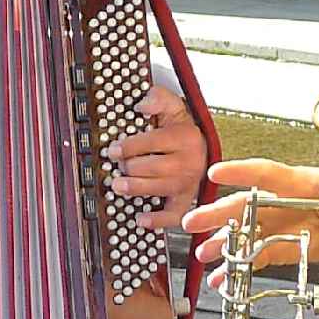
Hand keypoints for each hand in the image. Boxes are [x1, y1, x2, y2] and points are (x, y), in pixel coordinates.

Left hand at [110, 87, 209, 231]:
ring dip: (136, 189)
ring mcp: (188, 182)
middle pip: (153, 167)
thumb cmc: (182, 130)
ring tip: (119, 186)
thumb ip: (158, 98)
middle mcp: (189, 161)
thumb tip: (143, 104)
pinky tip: (141, 219)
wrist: (204, 148)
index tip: (113, 150)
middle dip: (130, 168)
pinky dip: (158, 220)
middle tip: (118, 167)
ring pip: (160, 189)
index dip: (129, 146)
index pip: (152, 142)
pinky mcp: (187, 199)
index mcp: (184, 137)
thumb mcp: (173, 106)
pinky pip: (174, 214)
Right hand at [180, 157, 318, 278]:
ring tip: (203, 253)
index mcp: (303, 184)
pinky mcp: (284, 248)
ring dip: (223, 244)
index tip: (216, 173)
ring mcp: (282, 226)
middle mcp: (285, 203)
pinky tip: (223, 276)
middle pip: (246, 205)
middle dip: (217, 214)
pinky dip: (239, 266)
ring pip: (246, 234)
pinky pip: (257, 257)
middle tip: (193, 221)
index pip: (268, 173)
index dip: (242, 173)